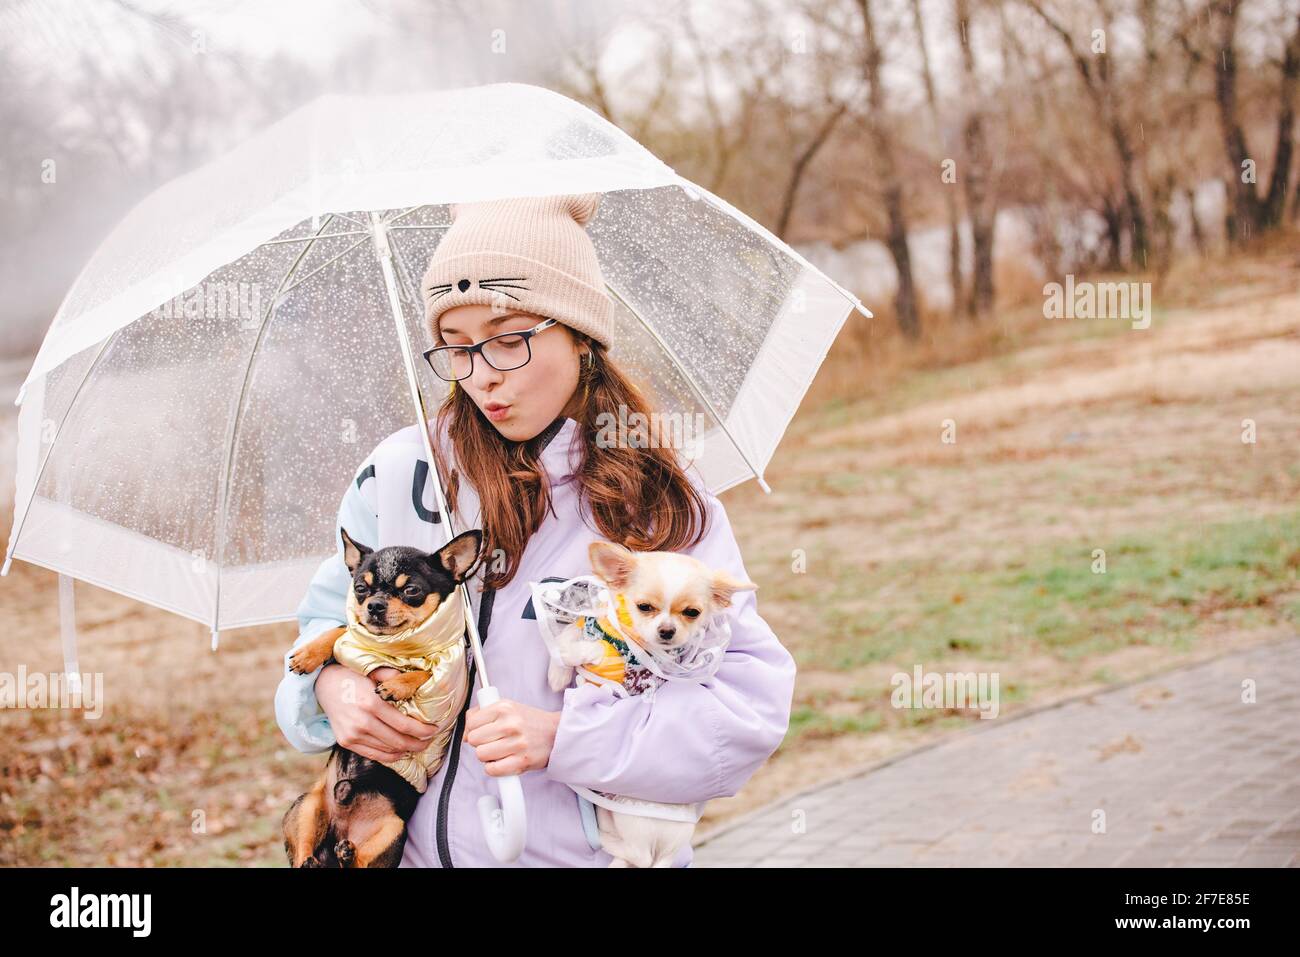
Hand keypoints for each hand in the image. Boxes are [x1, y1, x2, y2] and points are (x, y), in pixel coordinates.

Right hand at [315, 663, 439, 762]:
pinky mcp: (346, 742)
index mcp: (371, 703)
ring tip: (417, 745)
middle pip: (398, 742)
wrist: (324, 685)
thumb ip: (395, 677)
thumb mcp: (374, 671)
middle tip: (429, 740)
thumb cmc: (353, 676)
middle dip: (418, 744)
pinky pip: (374, 755)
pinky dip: (390, 756)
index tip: (434, 730)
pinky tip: (400, 751)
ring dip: (406, 750)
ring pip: (387, 751)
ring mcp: (353, 735)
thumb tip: (419, 681)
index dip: (423, 731)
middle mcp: (362, 722)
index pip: (404, 725)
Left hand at [462, 698, 560, 776]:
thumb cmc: (528, 721)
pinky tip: (502, 761)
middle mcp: (510, 724)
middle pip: (474, 740)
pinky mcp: (521, 762)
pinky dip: (494, 768)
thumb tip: (464, 736)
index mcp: (504, 708)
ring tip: (499, 751)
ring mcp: (516, 744)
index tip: (484, 731)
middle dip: (480, 743)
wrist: (556, 733)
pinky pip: (492, 769)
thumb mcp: (506, 707)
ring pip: (481, 755)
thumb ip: (481, 714)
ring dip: (487, 756)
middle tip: (493, 741)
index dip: (474, 729)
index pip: (471, 723)